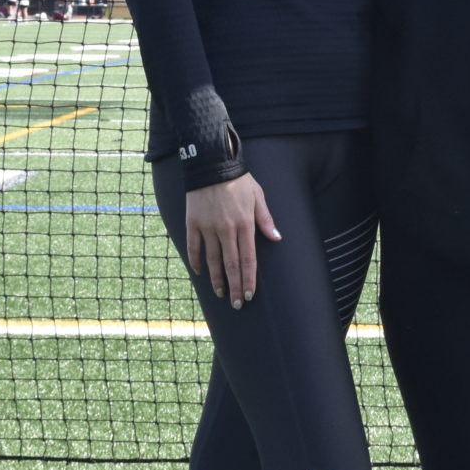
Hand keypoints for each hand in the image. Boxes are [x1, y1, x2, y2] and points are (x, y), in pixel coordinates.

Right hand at [183, 174, 278, 309]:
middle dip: (235, 287)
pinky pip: (193, 247)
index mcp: (244, 224)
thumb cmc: (238, 181)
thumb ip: (265, 219)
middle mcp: (226, 229)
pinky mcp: (193, 223)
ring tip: (221, 293)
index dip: (249, 279)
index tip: (250, 295)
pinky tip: (200, 273)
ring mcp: (208, 227)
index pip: (248, 259)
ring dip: (217, 279)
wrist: (211, 165)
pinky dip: (196, 261)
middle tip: (237, 305)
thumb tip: (276, 238)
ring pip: (213, 260)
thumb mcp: (258, 196)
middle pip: (231, 265)